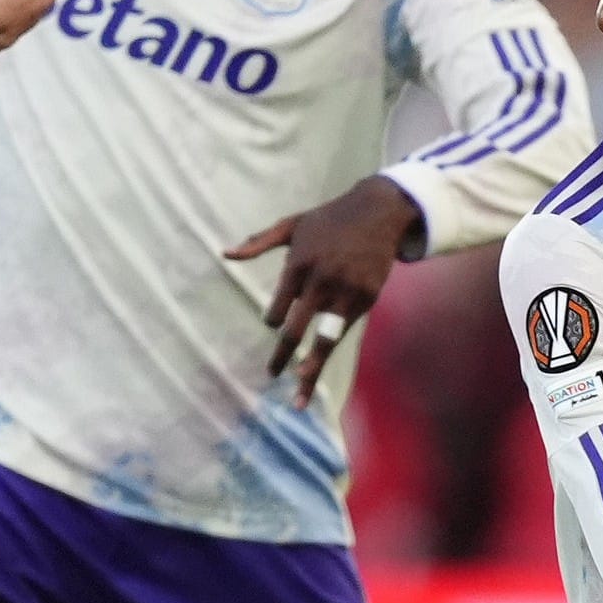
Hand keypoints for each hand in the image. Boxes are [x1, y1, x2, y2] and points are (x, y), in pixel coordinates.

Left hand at [227, 176, 422, 406]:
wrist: (377, 213)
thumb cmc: (328, 220)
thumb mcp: (291, 225)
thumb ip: (258, 243)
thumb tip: (225, 254)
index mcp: (298, 265)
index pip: (278, 308)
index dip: (273, 320)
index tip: (274, 323)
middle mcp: (320, 282)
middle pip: (297, 330)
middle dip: (282, 356)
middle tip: (271, 373)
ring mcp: (346, 293)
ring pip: (325, 339)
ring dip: (312, 367)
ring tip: (300, 389)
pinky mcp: (367, 299)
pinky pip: (346, 327)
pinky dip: (335, 340)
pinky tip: (326, 355)